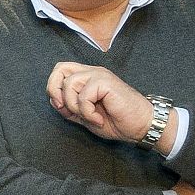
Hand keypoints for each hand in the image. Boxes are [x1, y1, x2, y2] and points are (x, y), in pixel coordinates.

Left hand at [45, 62, 167, 151]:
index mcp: (86, 77)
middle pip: (60, 68)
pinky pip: (84, 95)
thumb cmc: (116, 121)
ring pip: (70, 84)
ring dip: (75, 106)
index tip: (62, 108)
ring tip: (90, 117)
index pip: (60, 71)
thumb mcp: (85, 116)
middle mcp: (92, 72)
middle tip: (67, 109)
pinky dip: (87, 112)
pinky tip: (98, 119)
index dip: (53, 88)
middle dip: (55, 90)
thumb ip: (69, 108)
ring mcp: (100, 75)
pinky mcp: (106, 82)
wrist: (140, 126)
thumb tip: (55, 102)